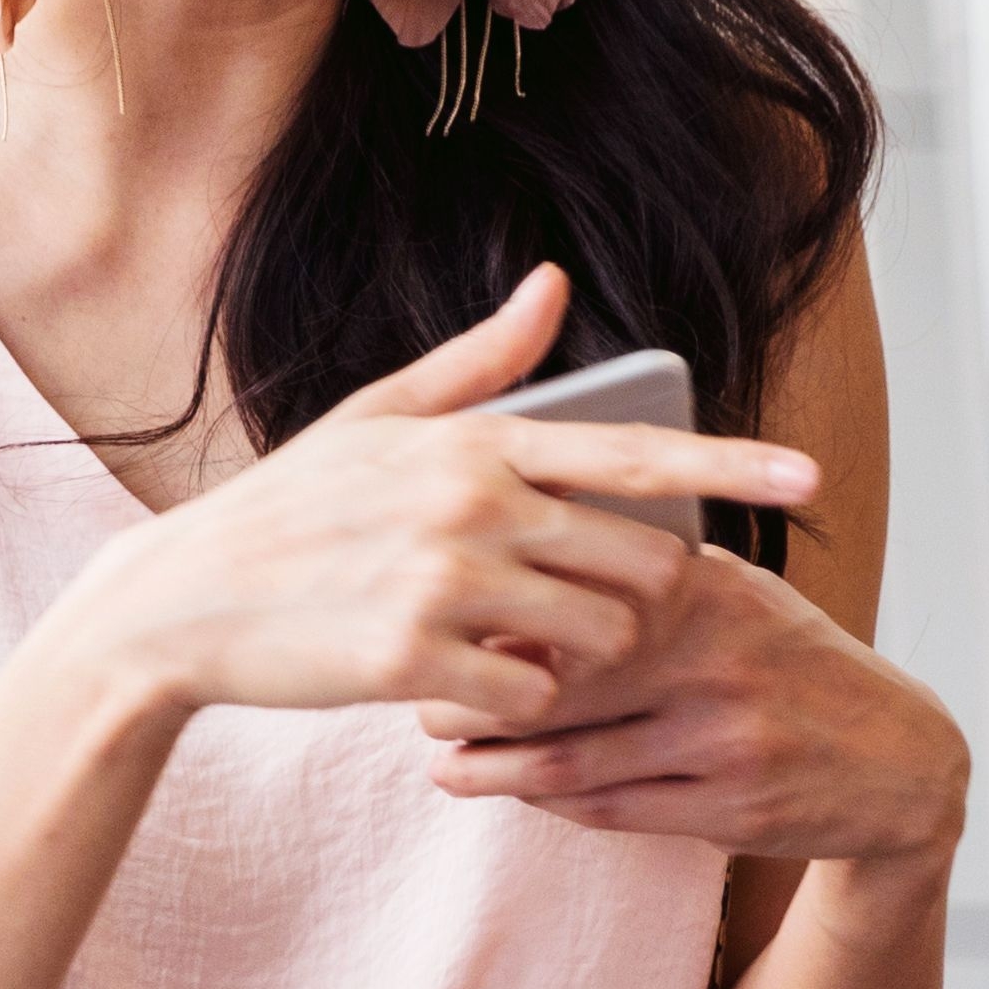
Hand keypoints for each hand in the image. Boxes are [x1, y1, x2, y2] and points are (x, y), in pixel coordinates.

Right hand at [40, 269, 821, 738]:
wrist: (182, 603)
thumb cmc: (289, 511)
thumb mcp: (377, 420)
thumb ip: (480, 363)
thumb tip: (553, 283)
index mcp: (477, 440)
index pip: (636, 453)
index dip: (732, 470)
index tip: (806, 481)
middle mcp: (473, 502)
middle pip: (639, 568)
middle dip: (635, 606)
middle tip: (578, 618)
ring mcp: (446, 581)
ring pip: (598, 642)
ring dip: (582, 662)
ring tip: (516, 648)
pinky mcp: (415, 658)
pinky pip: (530, 699)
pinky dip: (516, 705)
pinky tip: (462, 683)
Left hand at [418, 540, 964, 863]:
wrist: (899, 761)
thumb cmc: (791, 659)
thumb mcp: (736, 591)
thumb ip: (646, 571)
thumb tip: (520, 558)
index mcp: (705, 585)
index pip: (573, 591)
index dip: (495, 613)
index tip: (436, 619)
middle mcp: (713, 658)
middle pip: (558, 684)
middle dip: (475, 701)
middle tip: (417, 707)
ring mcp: (723, 739)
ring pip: (575, 761)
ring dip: (496, 771)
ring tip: (444, 766)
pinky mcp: (729, 808)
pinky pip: (613, 810)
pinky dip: (555, 805)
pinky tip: (515, 794)